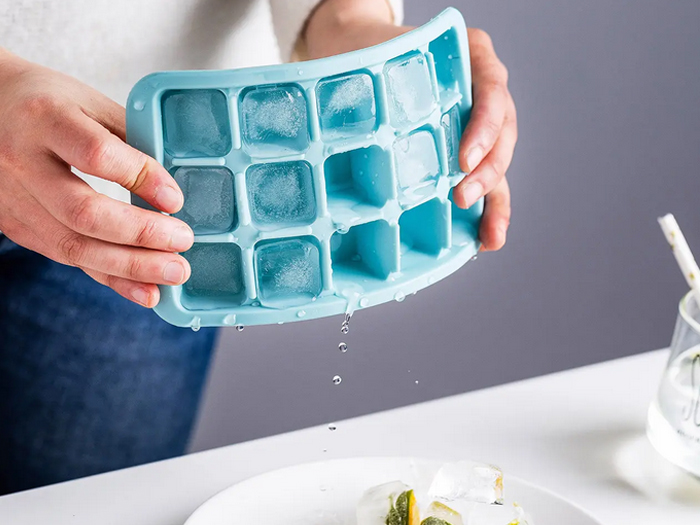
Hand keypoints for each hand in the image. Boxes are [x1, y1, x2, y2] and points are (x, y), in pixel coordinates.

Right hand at [0, 49, 192, 306]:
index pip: (95, 153)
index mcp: (45, 118)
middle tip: (184, 241)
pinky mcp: (15, 226)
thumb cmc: (44, 102)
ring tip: (175, 273)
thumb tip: (173, 185)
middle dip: (141, 234)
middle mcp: (22, 162)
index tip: (175, 199)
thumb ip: (128, 138)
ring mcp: (13, 199)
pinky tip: (146, 290)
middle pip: (83, 212)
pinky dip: (110, 278)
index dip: (140, 178)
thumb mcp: (87, 102)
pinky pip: (67, 258)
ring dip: (131, 268)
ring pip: (74, 246)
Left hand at [305, 2, 516, 250]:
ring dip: (496, 200)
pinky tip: (484, 237)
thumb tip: (343, 127)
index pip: (492, 90)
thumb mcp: (373, 52)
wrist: (361, 47)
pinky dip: (488, 208)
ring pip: (499, 160)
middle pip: (503, 132)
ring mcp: (480, 119)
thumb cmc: (369, 49)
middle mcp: (484, 87)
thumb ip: (374, 76)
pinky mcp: (469, 146)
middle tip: (463, 198)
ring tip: (490, 235)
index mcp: (473, 55)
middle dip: (489, 171)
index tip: (464, 160)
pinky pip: (486, 175)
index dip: (483, 128)